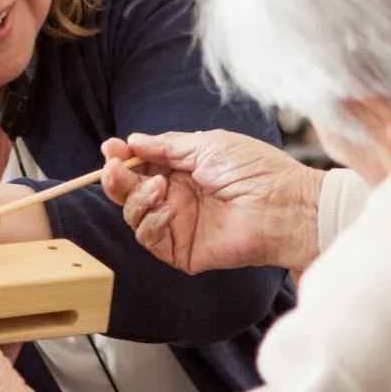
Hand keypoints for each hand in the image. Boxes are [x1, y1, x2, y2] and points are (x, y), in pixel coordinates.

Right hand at [101, 131, 323, 274]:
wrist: (280, 205)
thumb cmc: (254, 170)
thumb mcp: (206, 145)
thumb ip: (167, 145)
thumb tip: (133, 141)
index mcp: (184, 170)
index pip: (141, 165)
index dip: (123, 158)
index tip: (110, 148)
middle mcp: (178, 197)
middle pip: (130, 191)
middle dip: (117, 178)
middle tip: (114, 167)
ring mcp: (178, 224)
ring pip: (134, 214)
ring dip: (136, 198)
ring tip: (157, 185)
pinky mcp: (181, 250)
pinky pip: (149, 238)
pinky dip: (150, 222)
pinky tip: (165, 209)